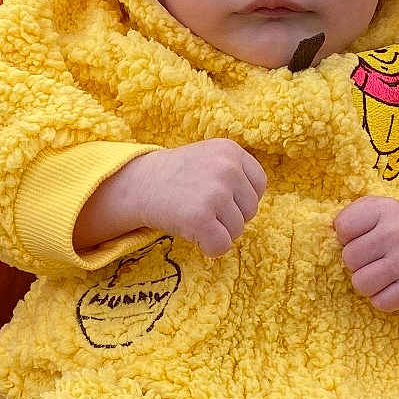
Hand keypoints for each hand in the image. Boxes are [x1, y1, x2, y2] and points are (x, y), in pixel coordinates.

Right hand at [132, 139, 267, 256]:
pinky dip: (209, 248)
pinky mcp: (201, 218)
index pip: (259, 185)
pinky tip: (193, 233)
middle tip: (201, 207)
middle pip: (250, 210)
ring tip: (194, 216)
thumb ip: (236, 173)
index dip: (240, 198)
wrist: (139, 184)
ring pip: (237, 230)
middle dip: (229, 216)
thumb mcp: (210, 157)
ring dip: (217, 232)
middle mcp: (227, 168)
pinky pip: (222, 246)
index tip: (218, 197)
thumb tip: (254, 207)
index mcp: (231, 151)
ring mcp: (215, 193)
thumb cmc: (177, 176)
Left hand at [334, 195, 398, 311]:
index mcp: (384, 209)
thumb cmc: (391, 226)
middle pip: (350, 259)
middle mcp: (397, 233)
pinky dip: (381, 298)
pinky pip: (380, 303)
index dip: (346, 236)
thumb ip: (348, 217)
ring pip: (361, 284)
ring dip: (366, 281)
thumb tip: (331, 234)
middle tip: (372, 255)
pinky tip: (390, 283)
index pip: (343, 228)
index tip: (362, 235)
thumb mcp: (373, 209)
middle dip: (356, 260)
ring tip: (379, 270)